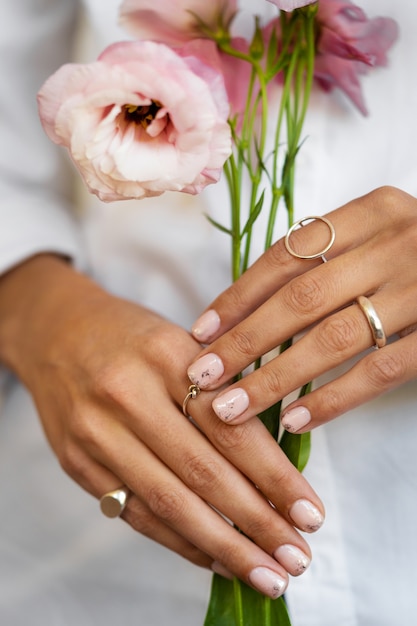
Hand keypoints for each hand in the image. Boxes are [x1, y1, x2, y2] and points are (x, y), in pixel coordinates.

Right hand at [0, 254, 323, 598]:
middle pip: (203, 473)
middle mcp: (128, 395)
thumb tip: (276, 465)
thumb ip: (223, 391)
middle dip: (257, 524)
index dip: (275, 478)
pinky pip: (136, 514)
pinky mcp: (78, 464)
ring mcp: (98, 434)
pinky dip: (181, 542)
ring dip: (223, 547)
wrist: (56, 333)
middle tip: (297, 558)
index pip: (230, 428)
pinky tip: (216, 558)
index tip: (311, 513)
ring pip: (170, 503)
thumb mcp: (181, 342)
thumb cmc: (132, 337)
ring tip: (266, 574)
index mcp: (166, 355)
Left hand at [187, 186, 416, 430]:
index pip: (286, 255)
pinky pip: (382, 369)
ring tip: (234, 408)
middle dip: (245, 343)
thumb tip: (244, 312)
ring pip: (334, 337)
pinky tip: (297, 418)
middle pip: (301, 299)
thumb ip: (326, 259)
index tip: (201, 332)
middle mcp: (399, 241)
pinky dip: (334, 397)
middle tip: (203, 377)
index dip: (238, 297)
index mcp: (374, 210)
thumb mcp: (380, 236)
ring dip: (277, 377)